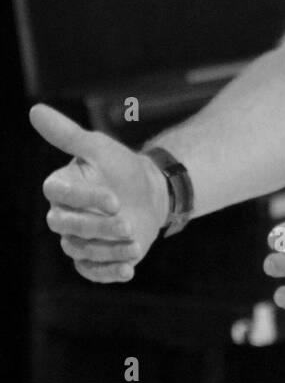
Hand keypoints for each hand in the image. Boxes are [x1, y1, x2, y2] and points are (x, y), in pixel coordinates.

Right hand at [32, 103, 167, 282]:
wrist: (151, 192)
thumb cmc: (121, 166)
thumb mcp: (98, 146)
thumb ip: (66, 133)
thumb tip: (34, 109)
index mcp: (61, 187)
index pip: (59, 194)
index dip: (85, 199)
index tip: (115, 200)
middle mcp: (64, 214)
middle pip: (67, 227)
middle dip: (98, 228)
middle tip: (127, 223)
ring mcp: (77, 239)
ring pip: (81, 250)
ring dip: (109, 249)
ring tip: (136, 242)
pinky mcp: (93, 258)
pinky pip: (92, 271)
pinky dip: (109, 273)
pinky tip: (129, 270)